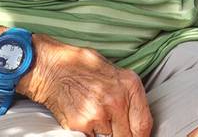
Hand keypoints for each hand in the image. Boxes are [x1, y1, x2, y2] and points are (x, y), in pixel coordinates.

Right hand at [20, 36, 151, 136]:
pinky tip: (85, 118)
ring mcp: (99, 113)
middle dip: (123, 135)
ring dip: (105, 133)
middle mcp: (117, 100)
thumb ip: (129, 96)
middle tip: (113, 128)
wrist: (52, 68)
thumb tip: (136, 120)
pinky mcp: (81, 124)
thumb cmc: (83, 68)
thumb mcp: (115, 73)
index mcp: (130, 85)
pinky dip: (90, 133)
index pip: (144, 125)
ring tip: (96, 117)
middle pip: (129, 136)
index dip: (142, 136)